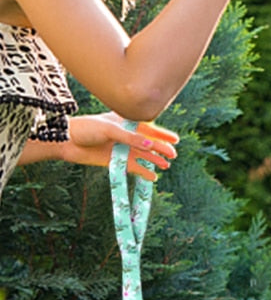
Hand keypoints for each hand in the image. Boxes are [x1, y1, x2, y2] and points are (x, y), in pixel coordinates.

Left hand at [63, 114, 178, 181]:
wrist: (66, 142)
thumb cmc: (85, 129)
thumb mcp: (109, 130)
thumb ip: (130, 138)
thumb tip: (150, 146)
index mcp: (124, 122)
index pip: (147, 128)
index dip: (161, 134)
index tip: (175, 139)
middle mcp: (125, 136)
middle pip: (147, 143)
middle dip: (160, 148)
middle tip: (173, 154)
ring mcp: (121, 149)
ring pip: (142, 156)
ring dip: (154, 160)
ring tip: (166, 166)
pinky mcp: (116, 161)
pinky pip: (133, 168)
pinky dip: (143, 172)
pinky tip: (153, 177)